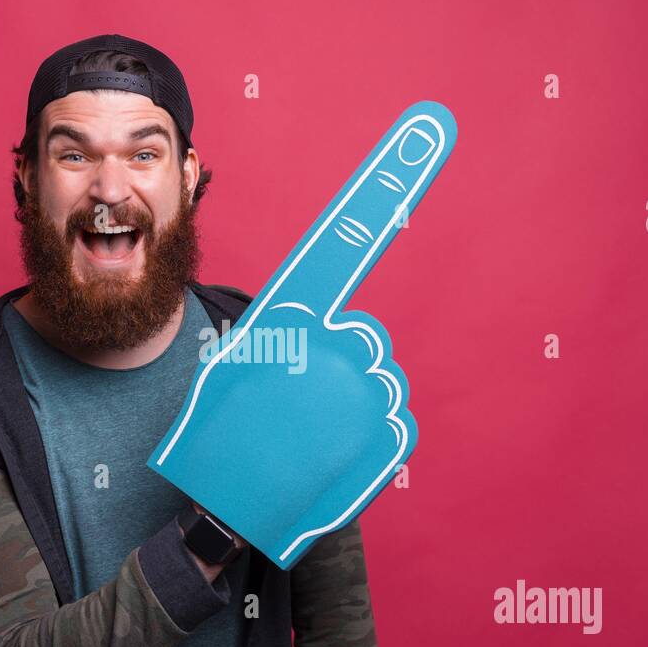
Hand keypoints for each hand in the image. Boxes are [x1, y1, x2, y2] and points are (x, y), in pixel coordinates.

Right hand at [149, 101, 457, 569]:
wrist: (225, 513)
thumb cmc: (220, 438)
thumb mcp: (229, 371)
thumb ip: (275, 336)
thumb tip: (322, 323)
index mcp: (287, 323)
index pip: (334, 248)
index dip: (379, 193)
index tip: (427, 133)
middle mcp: (331, 350)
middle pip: (363, 337)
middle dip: (339, 365)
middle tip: (299, 406)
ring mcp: (362, 396)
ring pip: (382, 381)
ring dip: (351, 405)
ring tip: (307, 438)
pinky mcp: (383, 440)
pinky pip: (395, 423)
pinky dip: (367, 439)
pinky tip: (329, 458)